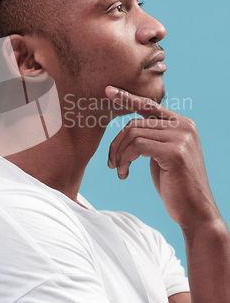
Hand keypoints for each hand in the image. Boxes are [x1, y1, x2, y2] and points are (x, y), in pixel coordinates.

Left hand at [105, 86, 219, 230]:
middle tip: (111, 162)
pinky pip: (137, 146)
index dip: (127, 97)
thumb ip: (153, 137)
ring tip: (118, 170)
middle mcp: (184, 125)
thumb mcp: (163, 154)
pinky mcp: (174, 152)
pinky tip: (124, 173)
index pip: (149, 105)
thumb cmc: (175, 185)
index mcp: (182, 123)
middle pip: (135, 122)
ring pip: (133, 133)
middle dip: (117, 143)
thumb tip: (131, 127)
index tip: (108, 90)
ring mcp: (181, 137)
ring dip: (119, 154)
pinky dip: (124, 159)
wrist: (195, 211)